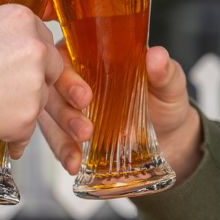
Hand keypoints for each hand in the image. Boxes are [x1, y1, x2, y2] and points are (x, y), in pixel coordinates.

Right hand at [0, 4, 62, 153]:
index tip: (18, 65)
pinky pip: (27, 130)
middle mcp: (34, 48)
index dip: (29, 55)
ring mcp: (33, 85)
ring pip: (39, 99)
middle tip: (5, 88)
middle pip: (50, 68)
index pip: (42, 38)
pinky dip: (12, 135)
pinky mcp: (25, 118)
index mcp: (20, 19)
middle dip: (32, 80)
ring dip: (20, 106)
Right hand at [41, 45, 203, 182]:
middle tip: (84, 130)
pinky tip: (73, 164)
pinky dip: (63, 153)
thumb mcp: (169, 85)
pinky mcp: (67, 132)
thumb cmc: (164, 102)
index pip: (65, 56)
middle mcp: (74, 78)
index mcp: (92, 55)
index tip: (84, 96)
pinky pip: (57, 141)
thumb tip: (156, 57)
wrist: (169, 138)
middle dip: (63, 111)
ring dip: (61, 136)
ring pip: (49, 116)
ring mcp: (67, 106)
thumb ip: (164, 72)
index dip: (68, 77)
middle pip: (52, 89)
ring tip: (77, 155)